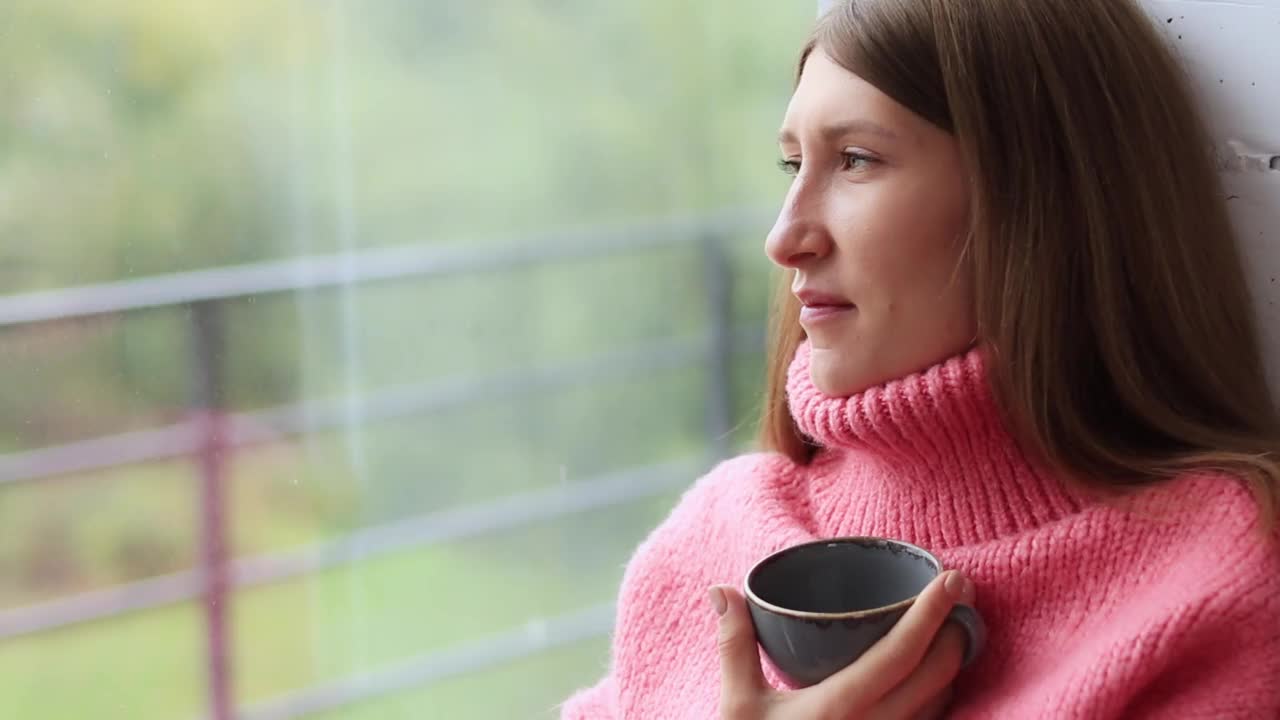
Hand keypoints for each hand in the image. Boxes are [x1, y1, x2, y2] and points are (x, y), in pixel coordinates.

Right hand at [710, 570, 973, 719]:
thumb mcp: (737, 704)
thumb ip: (735, 645)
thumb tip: (720, 590)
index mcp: (837, 707)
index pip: (900, 654)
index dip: (930, 613)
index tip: (949, 579)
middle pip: (937, 677)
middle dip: (956, 632)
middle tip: (956, 595)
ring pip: (941, 704)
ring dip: (951, 666)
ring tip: (949, 628)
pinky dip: (939, 696)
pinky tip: (931, 677)